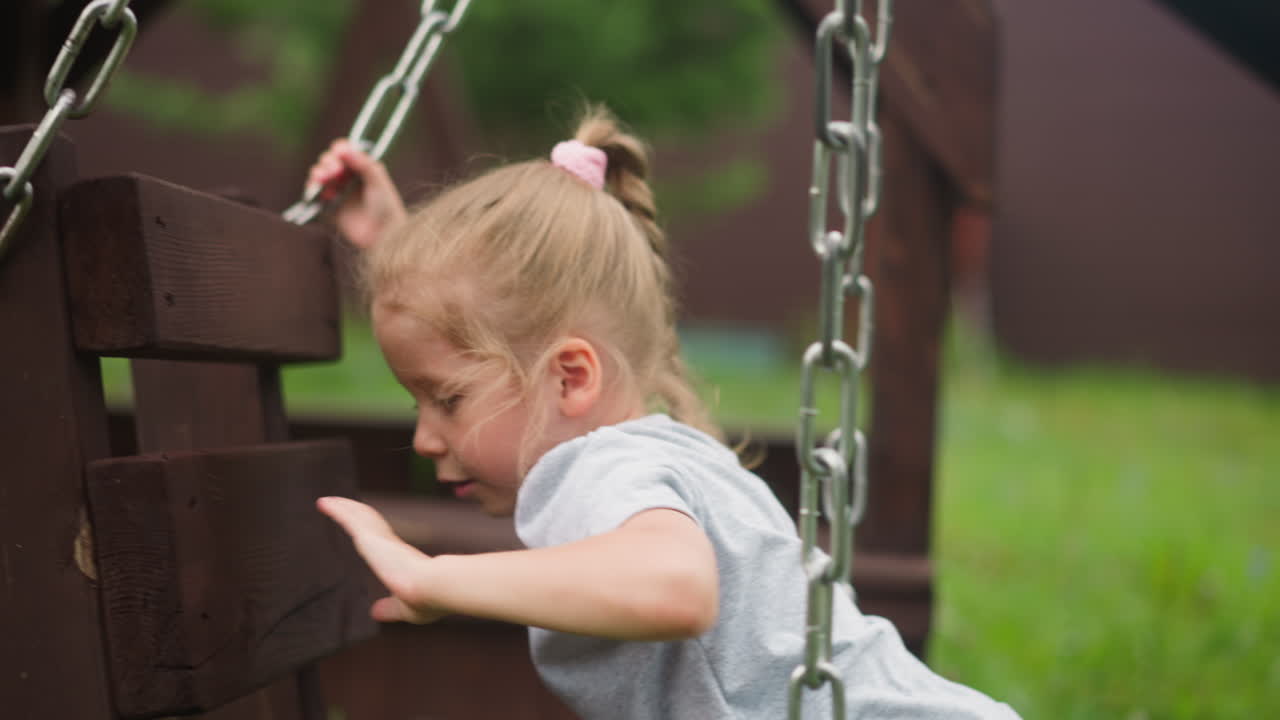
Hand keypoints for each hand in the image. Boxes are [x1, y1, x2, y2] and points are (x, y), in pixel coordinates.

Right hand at [306, 139, 406, 249]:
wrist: (383, 235)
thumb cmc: (387, 208)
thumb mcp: (378, 181)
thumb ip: (364, 163)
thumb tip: (345, 148)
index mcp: (362, 169)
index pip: (345, 152)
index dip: (340, 149)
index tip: (338, 150)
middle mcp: (348, 179)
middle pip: (329, 162)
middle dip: (328, 161)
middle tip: (334, 169)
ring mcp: (337, 192)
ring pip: (320, 175)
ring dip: (318, 172)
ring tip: (322, 177)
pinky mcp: (329, 207)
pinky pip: (314, 194)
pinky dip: (313, 188)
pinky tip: (319, 188)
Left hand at [316, 496, 445, 623]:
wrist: (433, 588)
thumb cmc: (426, 600)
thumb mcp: (404, 609)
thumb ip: (389, 609)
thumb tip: (375, 613)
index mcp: (402, 559)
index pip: (385, 541)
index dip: (374, 532)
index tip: (364, 529)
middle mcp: (391, 544)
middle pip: (372, 522)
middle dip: (358, 513)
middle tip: (343, 507)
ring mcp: (381, 539)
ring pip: (361, 515)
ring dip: (345, 507)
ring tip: (329, 502)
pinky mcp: (369, 537)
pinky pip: (349, 519)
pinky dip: (336, 509)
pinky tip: (322, 504)